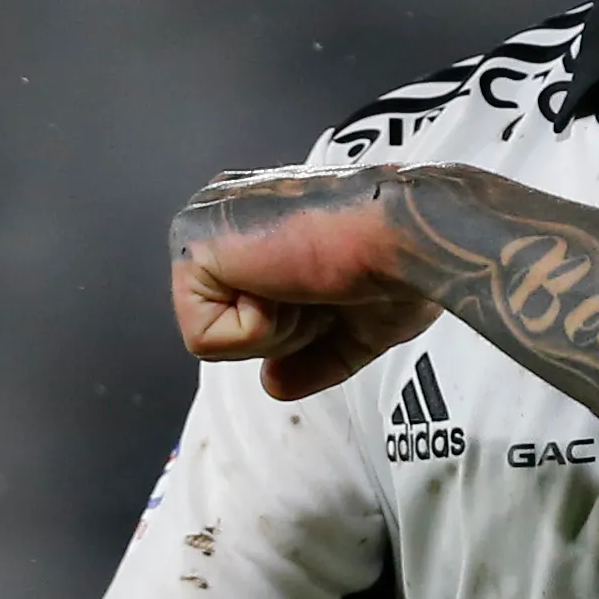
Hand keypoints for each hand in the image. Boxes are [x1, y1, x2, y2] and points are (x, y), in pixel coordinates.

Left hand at [170, 168, 444, 397]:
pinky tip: (286, 282)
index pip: (244, 310)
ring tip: (304, 284)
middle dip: (282, 331)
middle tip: (320, 290)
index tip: (333, 290)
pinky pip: (202, 339)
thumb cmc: (395, 264)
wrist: (405, 240)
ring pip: (210, 335)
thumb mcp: (356, 327)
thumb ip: (310, 356)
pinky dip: (256, 331)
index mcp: (258, 222)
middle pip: (223, 326)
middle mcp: (223, 215)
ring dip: (272, 332)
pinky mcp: (192, 246)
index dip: (296, 326)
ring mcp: (204, 226)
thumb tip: (275, 384)